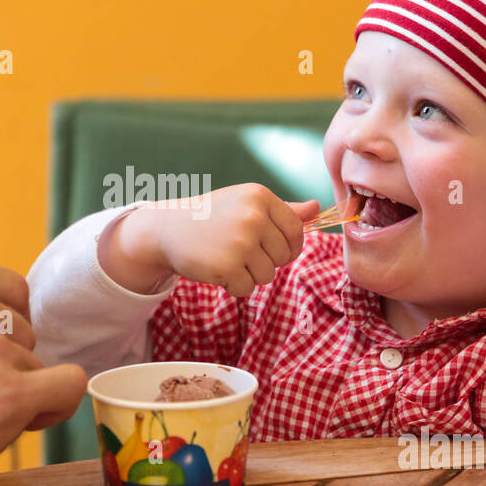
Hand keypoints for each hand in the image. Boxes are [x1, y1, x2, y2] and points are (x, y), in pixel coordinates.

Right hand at [101, 184, 320, 295]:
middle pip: (283, 256)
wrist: (167, 228)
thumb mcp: (246, 205)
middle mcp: (253, 216)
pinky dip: (234, 286)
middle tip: (239, 252)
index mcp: (260, 197)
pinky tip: (217, 269)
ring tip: (226, 259)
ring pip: (267, 275)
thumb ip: (283, 210)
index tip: (272, 249)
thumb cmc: (212, 217)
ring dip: (248, 275)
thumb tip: (317, 208)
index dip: (289, 246)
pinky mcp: (227, 265)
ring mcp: (240, 241)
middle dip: (265, 261)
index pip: (296, 231)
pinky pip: (247, 288)